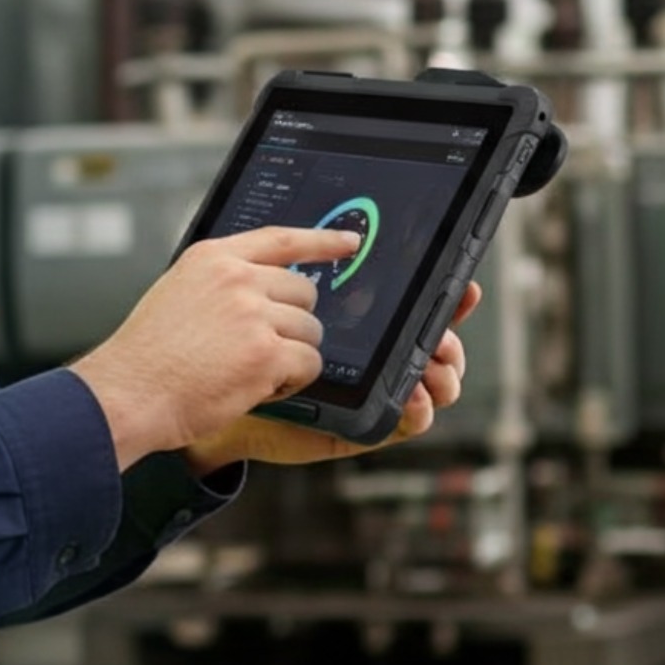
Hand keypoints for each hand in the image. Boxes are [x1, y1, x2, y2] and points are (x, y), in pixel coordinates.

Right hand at [69, 225, 359, 468]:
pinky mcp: (266, 353)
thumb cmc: (145, 358)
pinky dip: (291, 382)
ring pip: (310, 331)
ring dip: (290, 356)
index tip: (348, 242)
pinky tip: (256, 387)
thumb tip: (266, 293)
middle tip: (258, 348)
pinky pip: (309, 364)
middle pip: (304, 292)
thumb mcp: (175, 295)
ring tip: (247, 370)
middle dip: (291, 323)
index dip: (321, 240)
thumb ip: (219, 285)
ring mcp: (253, 314)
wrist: (127, 394)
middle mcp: (236, 279)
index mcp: (211, 260)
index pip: (279, 239)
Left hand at [184, 281, 480, 471]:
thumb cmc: (230, 344)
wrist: (201, 394)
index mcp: (358, 324)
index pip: (413, 307)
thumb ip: (298, 270)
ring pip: (432, 382)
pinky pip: (405, 421)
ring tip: (432, 362)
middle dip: (448, 335)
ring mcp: (368, 392)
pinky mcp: (360, 426)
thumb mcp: (262, 298)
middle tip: (443, 331)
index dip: (444, 299)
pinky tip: (412, 395)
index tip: (463, 286)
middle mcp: (370, 357)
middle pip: (432, 343)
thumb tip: (343, 237)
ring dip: (444, 372)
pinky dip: (418, 409)